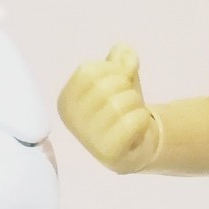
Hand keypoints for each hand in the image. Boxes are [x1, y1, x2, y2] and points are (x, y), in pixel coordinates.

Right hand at [58, 45, 160, 173]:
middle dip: (125, 86)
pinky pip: (131, 122)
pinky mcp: (109, 152)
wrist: (135, 145)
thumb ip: (120, 58)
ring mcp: (89, 138)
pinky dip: (141, 118)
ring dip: (135, 103)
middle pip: (103, 87)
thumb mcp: (119, 76)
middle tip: (128, 98)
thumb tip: (127, 56)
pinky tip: (137, 126)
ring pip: (119, 104)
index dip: (111, 69)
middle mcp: (72, 119)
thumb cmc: (122, 107)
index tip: (120, 79)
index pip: (87, 71)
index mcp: (67, 99)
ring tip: (132, 113)